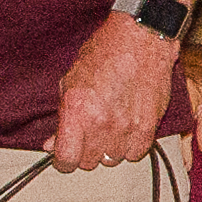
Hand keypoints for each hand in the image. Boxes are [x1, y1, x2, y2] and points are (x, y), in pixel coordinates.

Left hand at [49, 21, 171, 168]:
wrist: (141, 39)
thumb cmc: (106, 52)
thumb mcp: (71, 80)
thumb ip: (62, 116)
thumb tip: (52, 144)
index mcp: (78, 111)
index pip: (66, 159)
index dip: (63, 160)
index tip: (65, 154)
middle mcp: (101, 123)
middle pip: (89, 162)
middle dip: (86, 150)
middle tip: (90, 131)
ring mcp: (127, 127)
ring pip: (112, 159)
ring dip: (109, 148)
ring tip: (111, 126)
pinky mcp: (148, 126)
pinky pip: (135, 153)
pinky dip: (130, 145)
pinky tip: (128, 128)